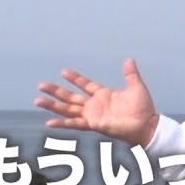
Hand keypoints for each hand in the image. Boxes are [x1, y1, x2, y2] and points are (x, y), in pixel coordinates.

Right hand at [35, 59, 159, 147]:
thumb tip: (129, 59)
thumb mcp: (136, 87)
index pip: (85, 84)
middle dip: (56, 91)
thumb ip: (130, 74)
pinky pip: (74, 123)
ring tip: (38, 101)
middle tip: (41, 85)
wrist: (147, 125)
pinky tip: (49, 122)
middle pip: (71, 96)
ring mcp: (92, 115)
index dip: (75, 78)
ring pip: (68, 109)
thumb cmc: (143, 108)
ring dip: (53, 106)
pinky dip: (62, 123)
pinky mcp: (93, 124)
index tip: (63, 71)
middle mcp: (95, 105)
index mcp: (104, 94)